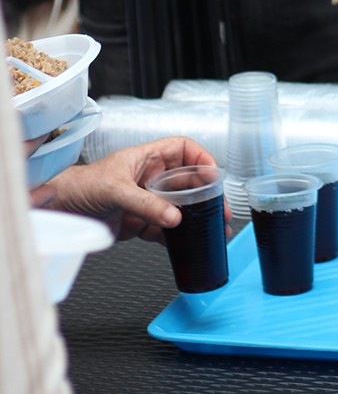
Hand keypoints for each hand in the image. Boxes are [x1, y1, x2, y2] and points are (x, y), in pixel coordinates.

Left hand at [30, 136, 223, 242]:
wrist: (61, 212)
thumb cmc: (82, 186)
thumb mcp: (115, 189)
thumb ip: (145, 203)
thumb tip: (174, 217)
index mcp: (148, 158)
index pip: (184, 150)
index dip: (202, 159)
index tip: (214, 175)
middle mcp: (151, 177)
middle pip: (188, 180)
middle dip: (207, 193)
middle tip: (220, 209)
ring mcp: (147, 201)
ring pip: (180, 206)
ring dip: (197, 218)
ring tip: (214, 229)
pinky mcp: (140, 223)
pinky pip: (165, 229)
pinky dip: (178, 237)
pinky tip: (189, 244)